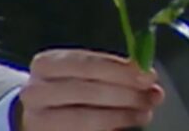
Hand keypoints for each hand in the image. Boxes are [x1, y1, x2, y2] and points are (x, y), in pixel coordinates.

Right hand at [16, 49, 164, 130]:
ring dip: (121, 116)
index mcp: (46, 64)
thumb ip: (113, 71)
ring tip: (144, 114)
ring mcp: (37, 119)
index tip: (148, 76)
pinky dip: (109, 129)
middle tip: (152, 97)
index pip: (88, 65)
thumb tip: (148, 77)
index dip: (121, 71)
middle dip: (125, 95)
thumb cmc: (67, 85)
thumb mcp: (83, 71)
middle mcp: (36, 91)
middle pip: (87, 92)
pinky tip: (125, 126)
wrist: (37, 110)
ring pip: (84, 119)